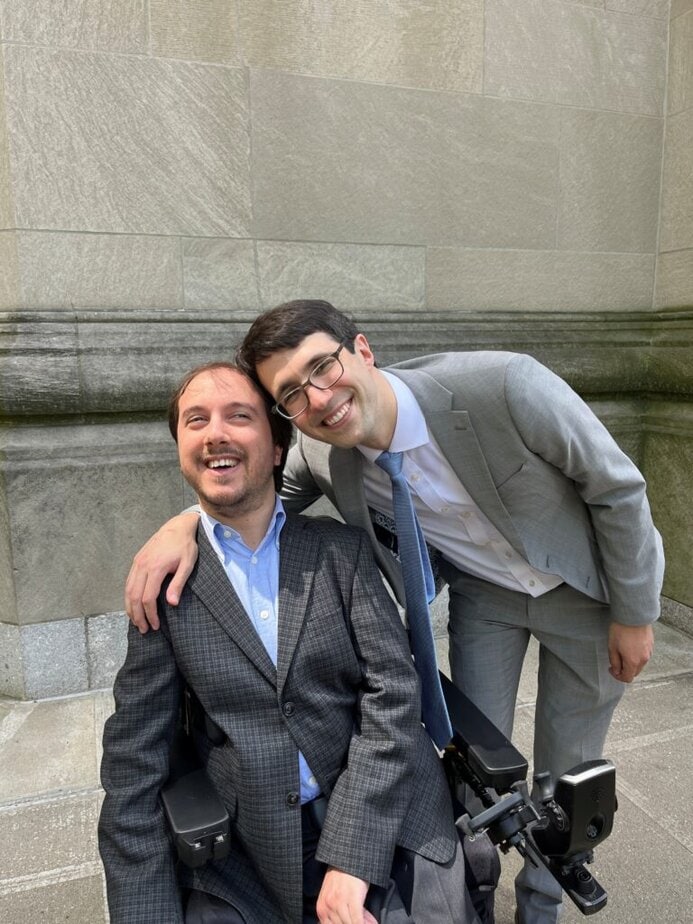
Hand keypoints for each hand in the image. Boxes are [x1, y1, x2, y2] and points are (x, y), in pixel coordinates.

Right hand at [124, 512, 199, 632]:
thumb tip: (172, 603)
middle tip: (144, 630)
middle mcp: (142, 565)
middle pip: (134, 596)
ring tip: (137, 622)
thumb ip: (178, 583)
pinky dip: (128, 597)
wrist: (177, 527)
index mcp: (156, 567)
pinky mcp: (136, 561)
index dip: (150, 614)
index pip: (148, 597)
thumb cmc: (185, 546)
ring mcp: (137, 563)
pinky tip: (133, 606)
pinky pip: (128, 582)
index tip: (155, 625)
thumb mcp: (188, 564)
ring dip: (130, 608)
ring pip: (128, 590)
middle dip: (138, 615)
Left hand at [316, 869, 375, 923]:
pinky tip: (372, 922)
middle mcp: (327, 906)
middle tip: (368, 921)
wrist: (349, 857)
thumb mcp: (332, 896)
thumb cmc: (342, 877)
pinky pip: (358, 921)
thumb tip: (343, 923)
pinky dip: (366, 923)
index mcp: (321, 908)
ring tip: (371, 921)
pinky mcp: (352, 898)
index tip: (354, 921)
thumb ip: (334, 912)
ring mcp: (339, 902)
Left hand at [608, 622, 653, 682]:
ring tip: (623, 651)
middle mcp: (643, 659)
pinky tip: (630, 646)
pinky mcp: (651, 645)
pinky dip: (637, 655)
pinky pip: (644, 655)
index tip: (612, 669)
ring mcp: (649, 652)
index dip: (617, 676)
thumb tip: (616, 670)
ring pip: (640, 664)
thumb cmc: (621, 629)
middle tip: (616, 661)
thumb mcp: (612, 647)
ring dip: (631, 662)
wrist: (633, 615)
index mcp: (633, 662)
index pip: (627, 678)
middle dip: (624, 670)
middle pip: (634, 672)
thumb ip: (614, 662)